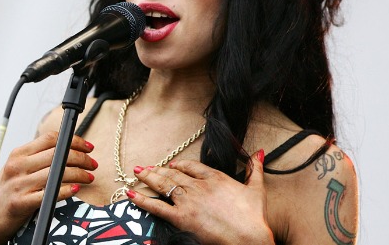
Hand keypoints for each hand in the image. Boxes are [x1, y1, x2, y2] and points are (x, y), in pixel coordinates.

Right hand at [0, 131, 97, 244]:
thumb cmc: (7, 191)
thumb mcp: (17, 168)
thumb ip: (37, 158)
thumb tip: (67, 148)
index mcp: (18, 154)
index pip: (51, 139)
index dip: (73, 140)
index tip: (87, 146)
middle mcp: (18, 166)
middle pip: (57, 154)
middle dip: (81, 157)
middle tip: (92, 164)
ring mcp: (19, 184)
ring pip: (57, 172)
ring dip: (79, 174)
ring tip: (89, 177)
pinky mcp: (21, 203)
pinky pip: (49, 193)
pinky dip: (65, 190)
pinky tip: (75, 189)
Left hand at [125, 150, 273, 243]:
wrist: (248, 237)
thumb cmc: (254, 217)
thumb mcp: (256, 189)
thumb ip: (254, 169)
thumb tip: (259, 152)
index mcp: (216, 178)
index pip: (192, 167)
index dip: (180, 165)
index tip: (172, 165)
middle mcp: (199, 186)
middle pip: (174, 174)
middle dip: (158, 170)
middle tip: (145, 167)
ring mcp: (188, 201)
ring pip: (163, 185)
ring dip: (148, 178)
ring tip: (137, 172)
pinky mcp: (181, 217)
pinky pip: (156, 207)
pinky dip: (141, 200)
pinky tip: (130, 194)